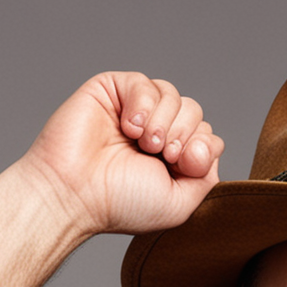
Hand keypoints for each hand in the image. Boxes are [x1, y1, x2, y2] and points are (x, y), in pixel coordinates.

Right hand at [17, 71, 224, 237]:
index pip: (207, 138)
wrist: (75, 191)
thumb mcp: (179, 203)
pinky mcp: (113, 91)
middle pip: (195, 113)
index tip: (182, 165)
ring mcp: (136, 112)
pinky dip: (143, 104)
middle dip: (184, 133)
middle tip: (162, 154)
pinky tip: (128, 126)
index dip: (202, 147)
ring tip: (144, 143)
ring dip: (164, 121)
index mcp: (172, 161)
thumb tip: (211, 143)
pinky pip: (145, 83)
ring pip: (175, 96)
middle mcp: (156, 134)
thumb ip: (206, 177)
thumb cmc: (121, 203)